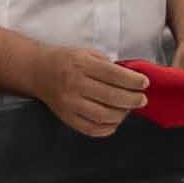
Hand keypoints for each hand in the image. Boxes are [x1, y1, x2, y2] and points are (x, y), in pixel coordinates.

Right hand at [31, 45, 152, 136]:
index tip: (145, 83)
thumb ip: (108, 65)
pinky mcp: (66, 117)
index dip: (133, 81)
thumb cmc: (67, 60)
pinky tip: (114, 121)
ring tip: (127, 109)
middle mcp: (75, 84)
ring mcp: (70, 103)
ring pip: (103, 116)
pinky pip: (91, 129)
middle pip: (111, 97)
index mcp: (82, 64)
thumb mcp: (87, 53)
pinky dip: (107, 128)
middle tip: (142, 100)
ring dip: (122, 115)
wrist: (38, 71)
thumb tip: (131, 79)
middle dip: (132, 100)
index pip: (113, 75)